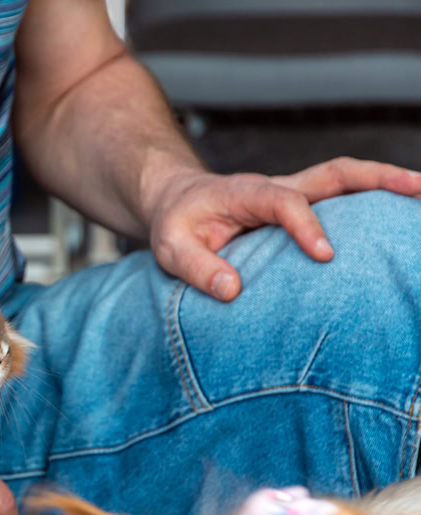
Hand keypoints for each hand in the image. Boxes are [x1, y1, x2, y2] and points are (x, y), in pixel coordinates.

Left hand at [148, 157, 420, 300]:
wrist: (176, 201)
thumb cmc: (176, 224)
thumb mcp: (170, 247)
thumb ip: (196, 268)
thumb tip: (232, 290)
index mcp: (245, 193)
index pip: (283, 203)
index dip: (306, 226)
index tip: (325, 255)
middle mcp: (277, 187)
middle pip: (334, 173)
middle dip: (377, 178)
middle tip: (418, 189)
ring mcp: (293, 194)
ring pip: (346, 180)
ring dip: (387, 183)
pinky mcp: (301, 206)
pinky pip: (342, 198)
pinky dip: (374, 200)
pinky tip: (400, 214)